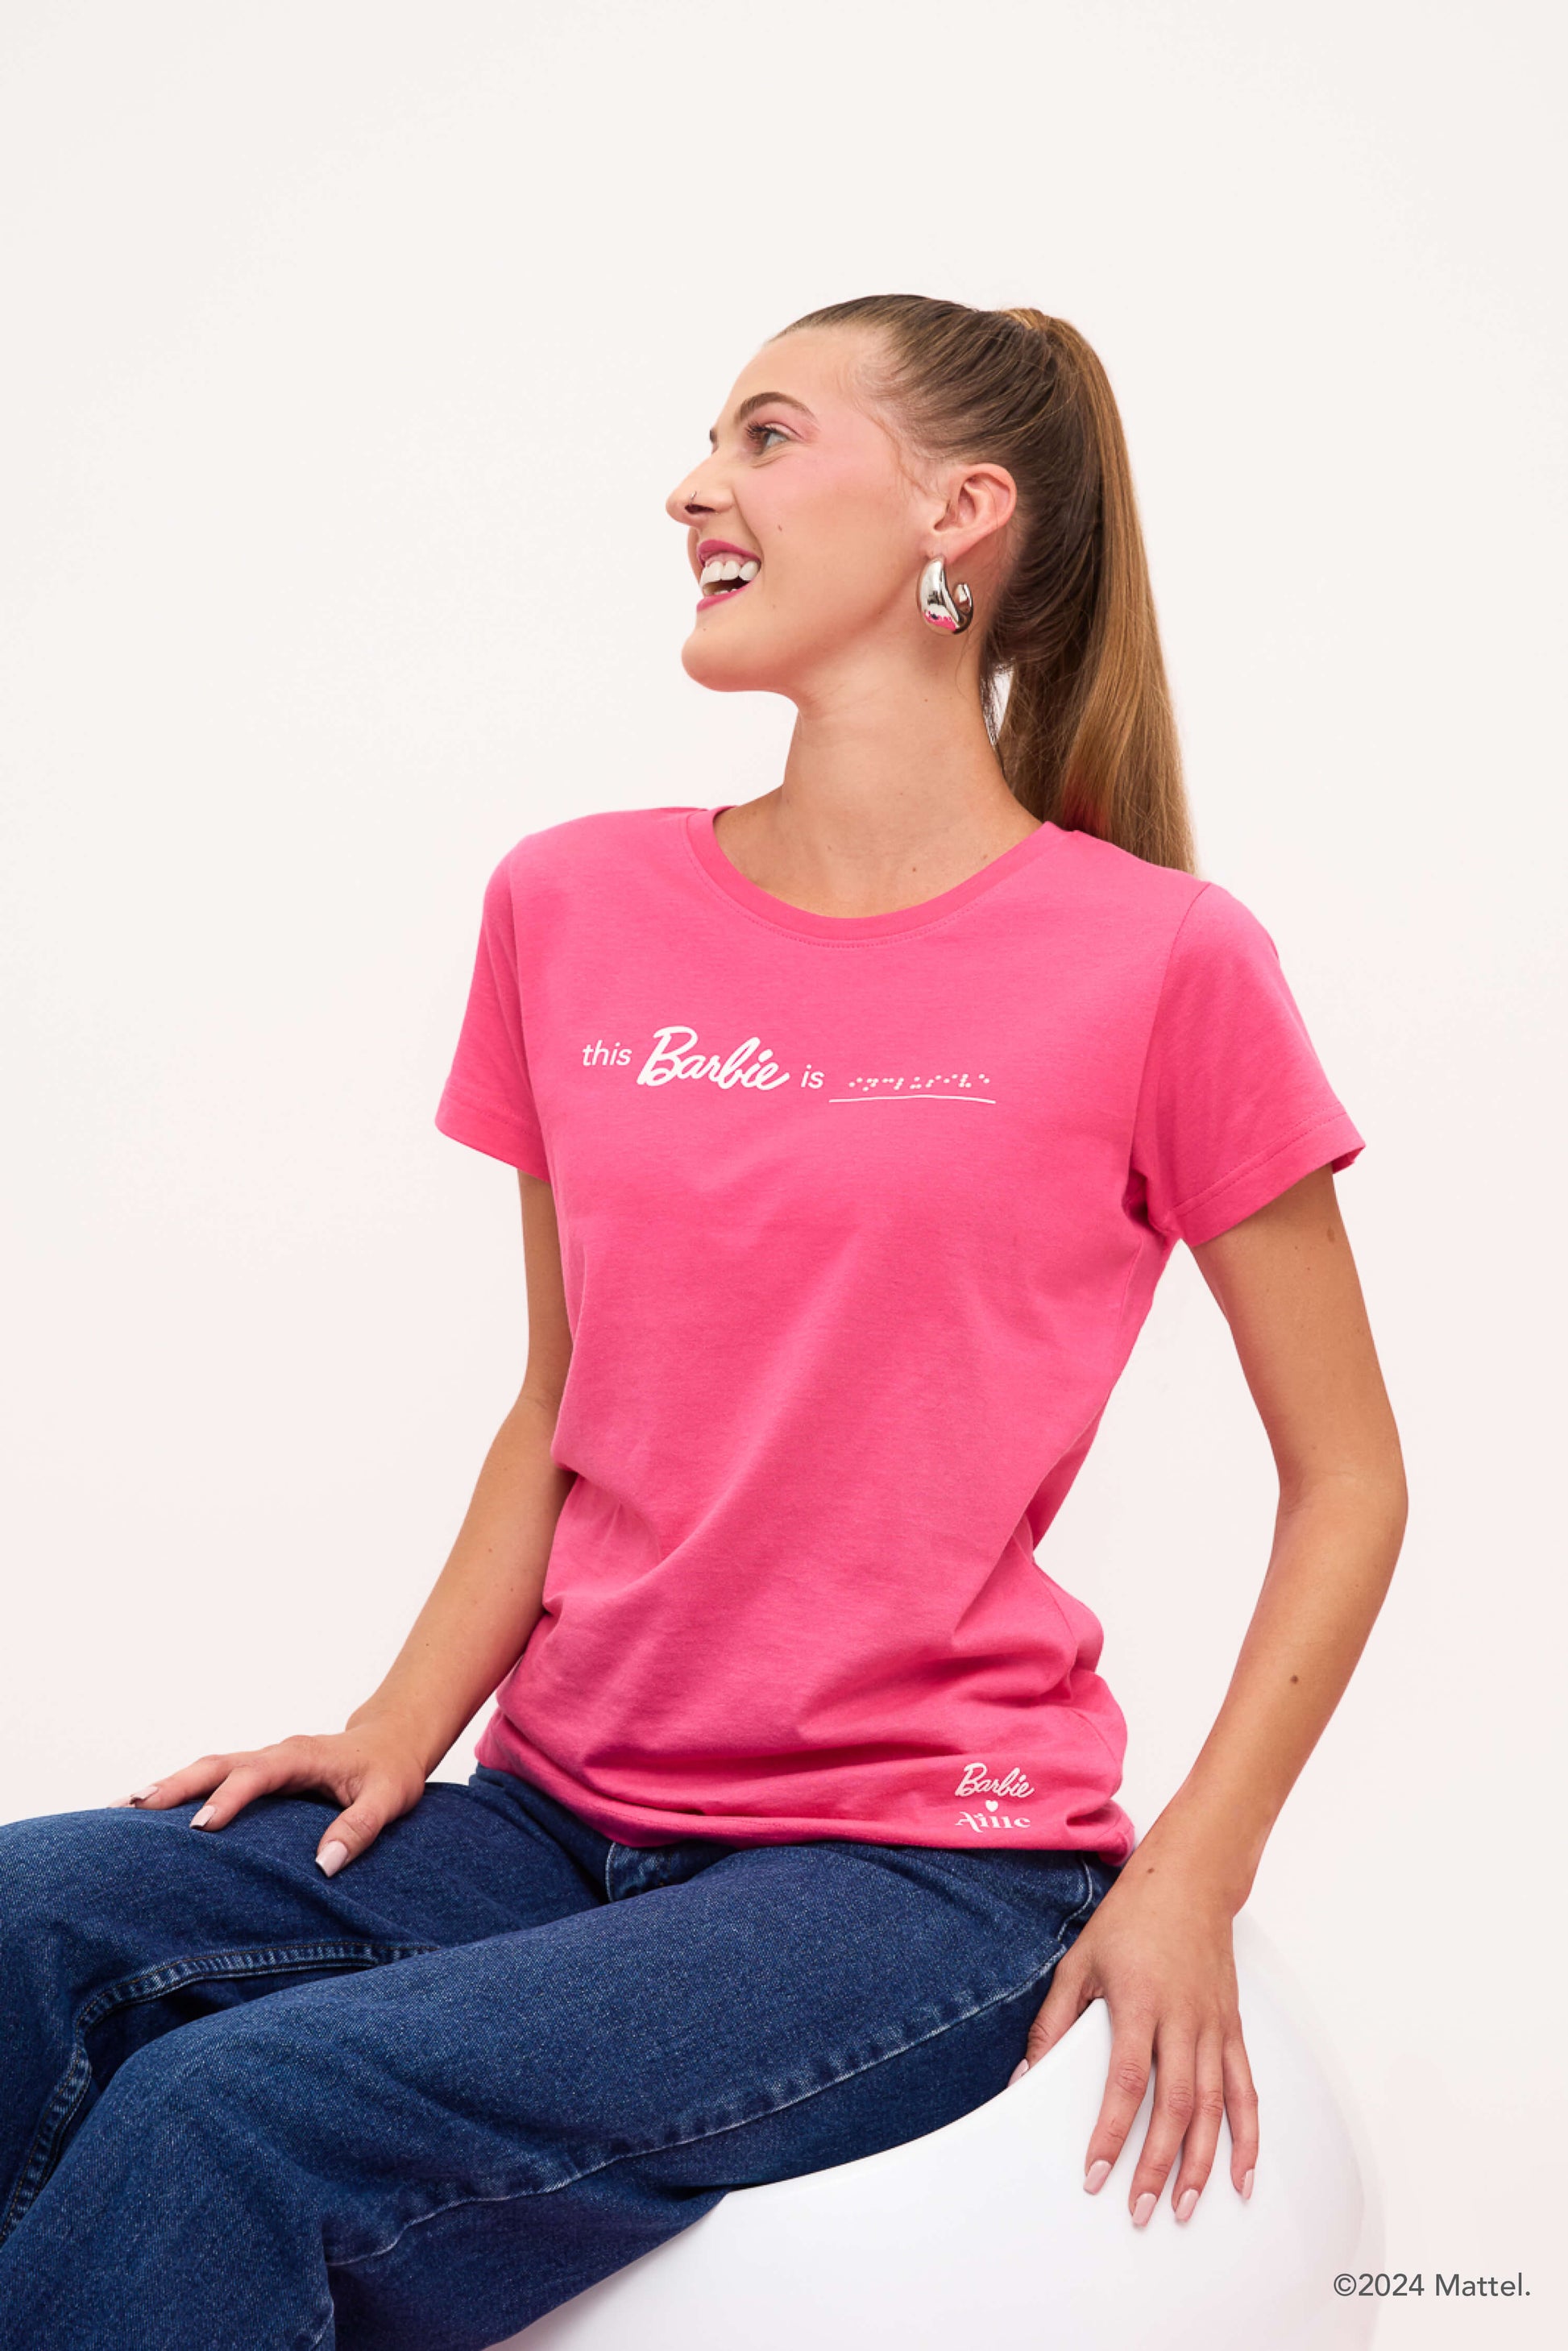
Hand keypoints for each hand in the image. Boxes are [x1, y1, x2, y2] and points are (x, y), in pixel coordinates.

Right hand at [112, 1716, 432, 1875]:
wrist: (392, 1739)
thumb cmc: (391, 1770)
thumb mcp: (388, 1798)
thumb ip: (360, 1828)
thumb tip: (326, 1866)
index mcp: (301, 1757)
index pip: (257, 1773)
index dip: (228, 1798)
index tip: (201, 1827)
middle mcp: (275, 1753)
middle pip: (217, 1763)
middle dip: (175, 1785)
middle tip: (132, 1810)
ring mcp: (263, 1761)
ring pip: (207, 1767)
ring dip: (168, 1786)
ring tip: (121, 1810)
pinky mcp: (258, 1773)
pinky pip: (213, 1778)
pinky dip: (181, 1790)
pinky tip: (149, 1812)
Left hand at [1019, 1861, 1258, 2224]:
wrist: (1189, 1881)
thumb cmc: (1131, 1919)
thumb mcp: (1079, 1963)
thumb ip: (1053, 2023)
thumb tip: (1025, 2078)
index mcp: (1140, 2001)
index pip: (1125, 2081)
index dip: (1111, 2133)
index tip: (1095, 2172)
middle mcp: (1183, 2018)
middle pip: (1174, 2104)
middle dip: (1157, 2165)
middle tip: (1141, 2209)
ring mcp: (1213, 2025)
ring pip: (1213, 2107)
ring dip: (1202, 2163)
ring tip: (1183, 2206)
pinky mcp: (1233, 2028)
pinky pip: (1245, 2090)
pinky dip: (1248, 2137)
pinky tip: (1243, 2176)